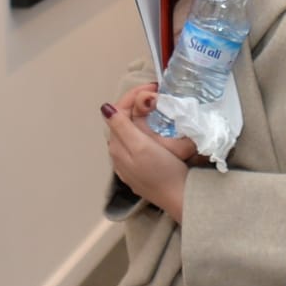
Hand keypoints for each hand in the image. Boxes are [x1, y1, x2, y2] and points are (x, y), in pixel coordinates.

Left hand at [103, 90, 193, 221]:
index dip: (134, 95)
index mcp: (117, 145)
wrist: (180, 198)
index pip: (119, 111)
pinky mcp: (142, 169)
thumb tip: (105, 108)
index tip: (154, 87)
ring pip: (131, 131)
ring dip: (142, 117)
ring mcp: (130, 164)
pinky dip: (147, 130)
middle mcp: (119, 155)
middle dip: (138, 104)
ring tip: (158, 107)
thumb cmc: (162, 171)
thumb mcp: (141, 146)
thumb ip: (122, 127)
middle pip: (124, 120)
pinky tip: (156, 130)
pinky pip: (140, 142)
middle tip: (158, 95)